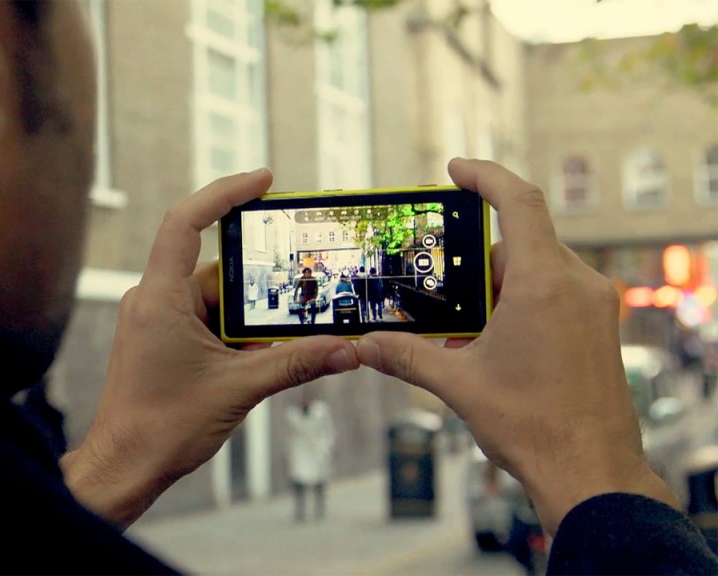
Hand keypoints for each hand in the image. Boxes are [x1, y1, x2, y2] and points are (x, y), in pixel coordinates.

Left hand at [61, 168, 358, 528]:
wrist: (125, 465)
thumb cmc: (161, 427)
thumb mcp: (238, 389)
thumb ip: (294, 363)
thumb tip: (346, 350)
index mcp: (160, 298)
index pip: (186, 222)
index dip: (224, 193)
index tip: (263, 179)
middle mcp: (154, 299)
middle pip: (216, 266)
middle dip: (259, 278)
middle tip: (302, 275)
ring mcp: (156, 319)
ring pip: (214, 297)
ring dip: (250, 313)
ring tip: (289, 324)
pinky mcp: (162, 338)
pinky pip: (206, 318)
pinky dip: (235, 329)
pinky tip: (263, 349)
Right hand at [356, 158, 676, 535]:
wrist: (591, 471)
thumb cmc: (534, 426)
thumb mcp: (459, 384)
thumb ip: (407, 356)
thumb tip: (365, 344)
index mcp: (543, 284)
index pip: (519, 202)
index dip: (485, 176)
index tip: (455, 170)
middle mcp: (577, 284)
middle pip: (520, 240)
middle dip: (475, 257)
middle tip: (438, 276)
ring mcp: (594, 305)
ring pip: (536, 268)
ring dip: (497, 284)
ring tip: (461, 320)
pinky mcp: (598, 327)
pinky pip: (554, 292)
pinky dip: (520, 301)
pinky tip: (491, 338)